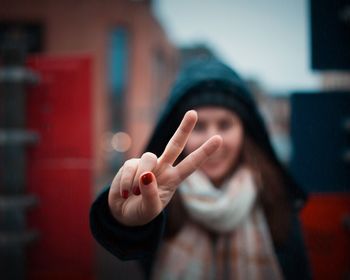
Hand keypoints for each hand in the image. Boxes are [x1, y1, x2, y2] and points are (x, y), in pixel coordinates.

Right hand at [108, 110, 221, 225]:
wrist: (122, 214)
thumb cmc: (141, 212)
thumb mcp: (149, 210)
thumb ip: (150, 195)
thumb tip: (146, 175)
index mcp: (173, 179)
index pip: (191, 164)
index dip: (204, 152)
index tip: (219, 139)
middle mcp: (162, 168)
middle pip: (175, 145)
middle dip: (184, 128)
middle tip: (193, 113)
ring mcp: (146, 165)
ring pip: (148, 158)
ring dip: (140, 176)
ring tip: (135, 193)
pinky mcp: (130, 164)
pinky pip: (130, 167)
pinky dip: (127, 182)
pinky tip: (125, 193)